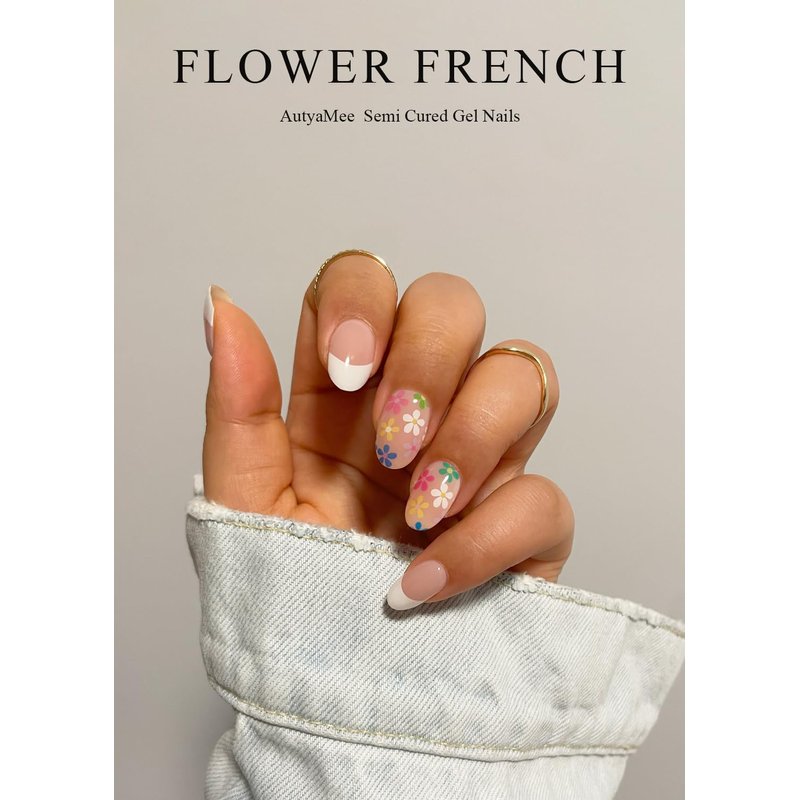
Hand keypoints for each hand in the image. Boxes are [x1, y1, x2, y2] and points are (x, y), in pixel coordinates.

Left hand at [202, 252, 573, 608]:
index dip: (364, 302)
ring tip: (417, 511)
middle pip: (455, 305)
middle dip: (430, 361)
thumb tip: (222, 307)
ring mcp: (479, 459)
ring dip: (473, 436)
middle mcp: (417, 405)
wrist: (330, 689)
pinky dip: (488, 536)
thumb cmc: (284, 590)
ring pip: (525, 373)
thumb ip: (237, 404)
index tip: (348, 372)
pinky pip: (545, 495)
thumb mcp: (242, 500)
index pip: (365, 283)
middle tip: (390, 445)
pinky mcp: (524, 523)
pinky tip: (426, 579)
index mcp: (343, 390)